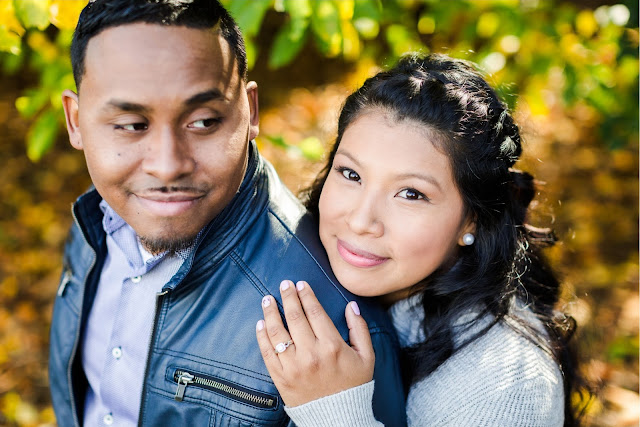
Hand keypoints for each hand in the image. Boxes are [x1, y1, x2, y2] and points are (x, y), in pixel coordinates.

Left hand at [256, 280, 374, 406]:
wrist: (338, 419)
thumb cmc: (353, 385)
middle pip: (295, 317)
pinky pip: (267, 353)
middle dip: (288, 297)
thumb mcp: (366, 357)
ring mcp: (293, 366)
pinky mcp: (281, 378)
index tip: (300, 284)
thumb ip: (360, 329)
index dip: (306, 295)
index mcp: (332, 346)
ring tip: (268, 299)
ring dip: (271, 312)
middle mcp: (311, 354)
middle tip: (284, 284)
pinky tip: (260, 323)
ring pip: (277, 332)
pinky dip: (262, 336)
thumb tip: (351, 305)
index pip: (315, 312)